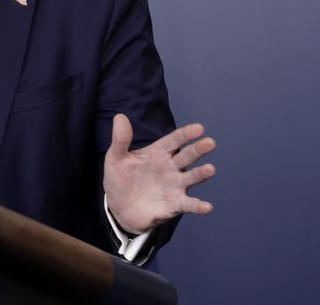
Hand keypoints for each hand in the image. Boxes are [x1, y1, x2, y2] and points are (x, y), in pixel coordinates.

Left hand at [104, 114, 215, 233]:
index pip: (174, 140)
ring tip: (210, 169)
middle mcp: (170, 168)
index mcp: (158, 153)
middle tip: (210, 142)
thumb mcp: (115, 158)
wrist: (119, 208)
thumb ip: (120, 139)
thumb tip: (120, 116)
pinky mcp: (175, 204)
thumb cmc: (119, 179)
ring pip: (191, 177)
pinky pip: (189, 205)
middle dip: (198, 149)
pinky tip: (207, 207)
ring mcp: (175, 186)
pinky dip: (199, 206)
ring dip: (201, 174)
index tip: (199, 128)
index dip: (185, 134)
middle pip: (187, 156)